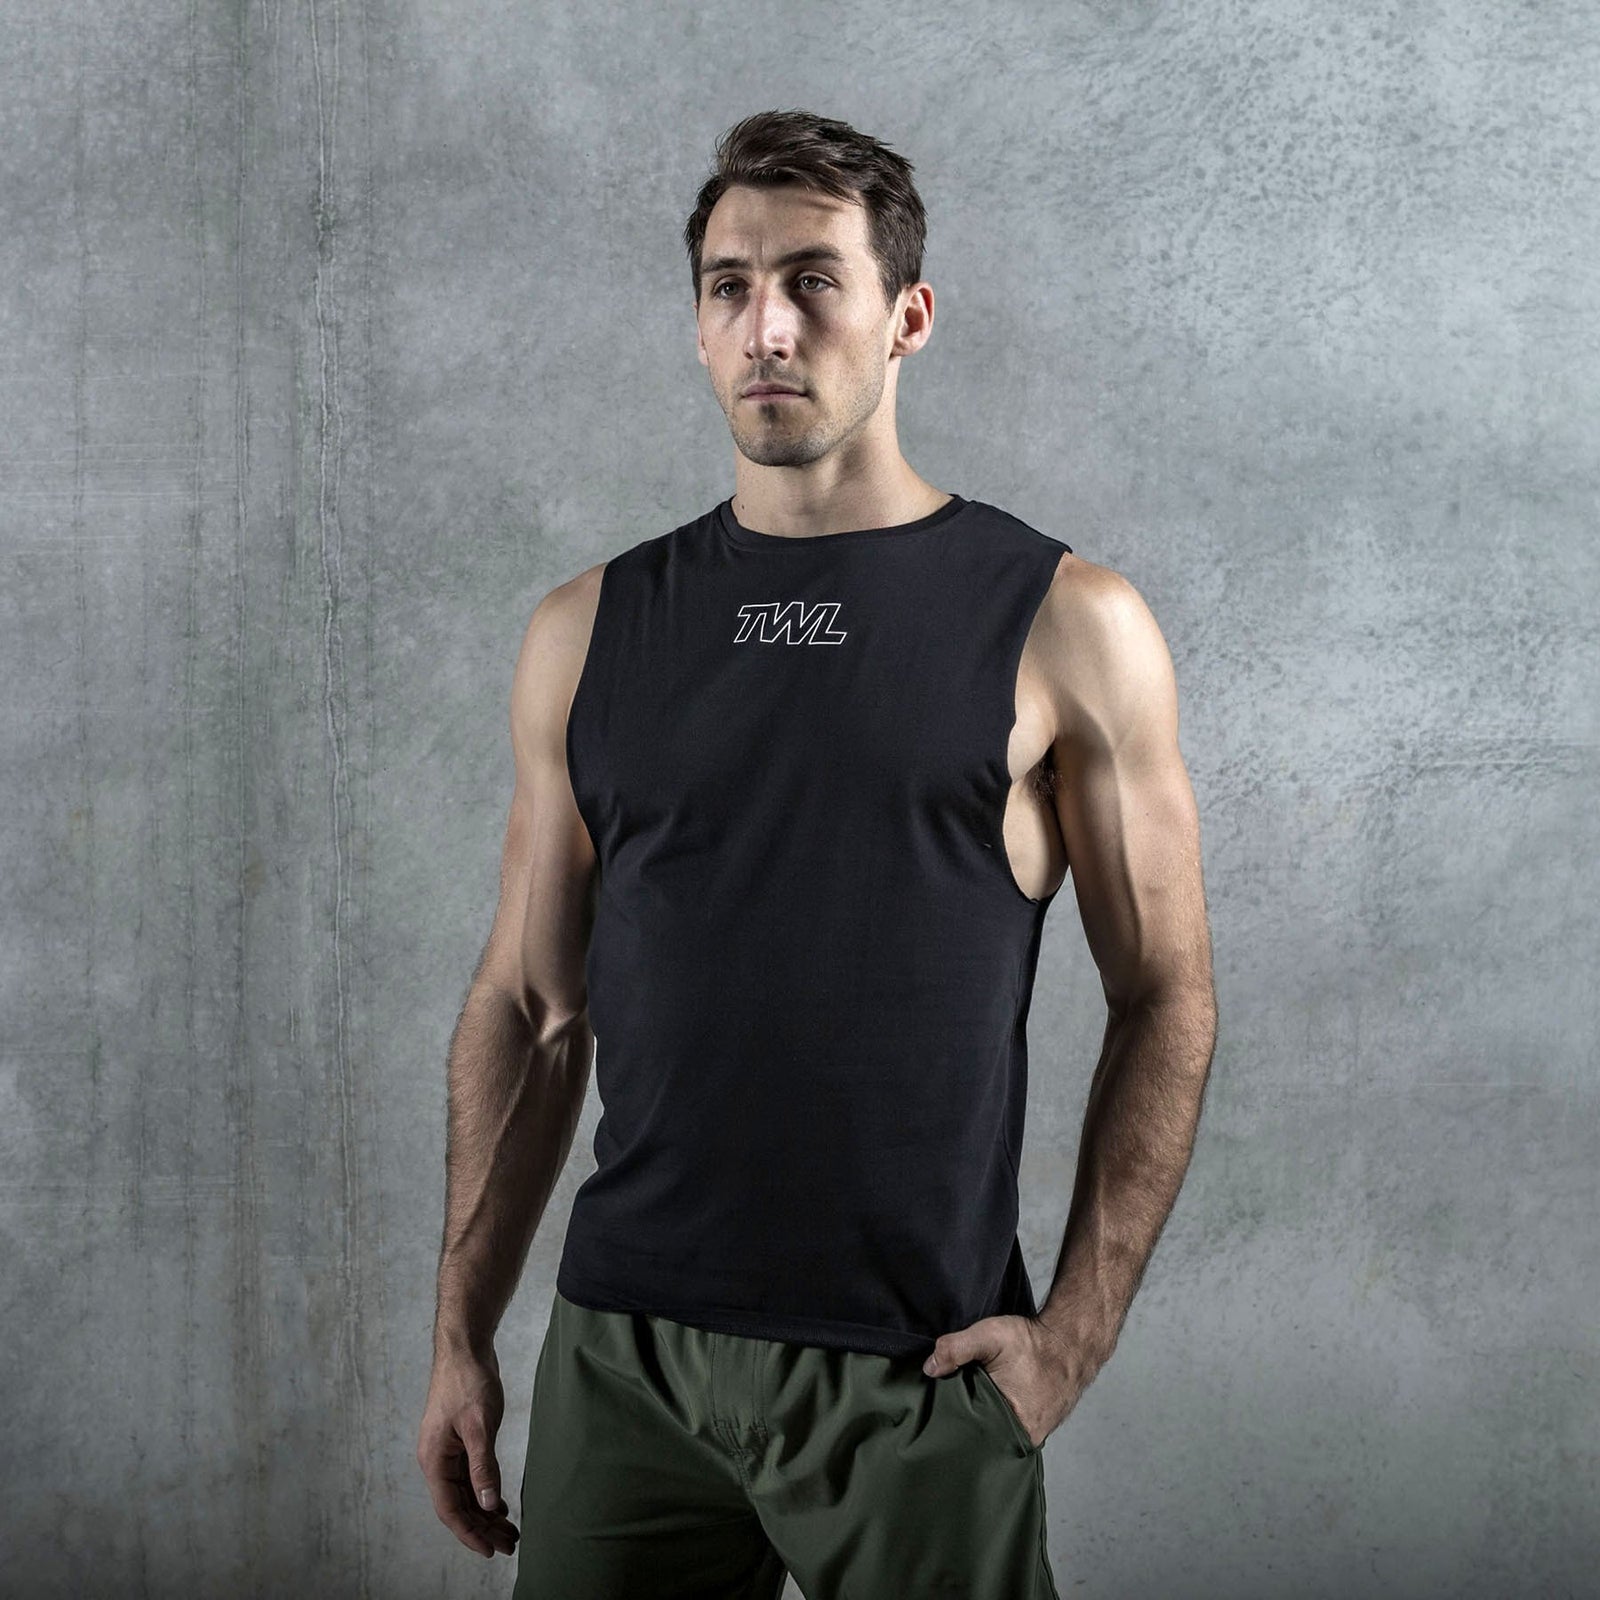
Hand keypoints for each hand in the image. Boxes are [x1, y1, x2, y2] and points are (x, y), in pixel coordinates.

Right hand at [417, 1343, 520, 1559]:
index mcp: (435, 1460)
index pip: (451, 1509)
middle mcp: (436, 1460)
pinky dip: (484, 1492)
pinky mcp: (458, 1441)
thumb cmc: (469, 1381)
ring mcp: (446, 1451)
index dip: (470, 1533)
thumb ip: (483, 1466)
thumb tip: (488, 1504)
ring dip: (485, 1512)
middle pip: (459, 1505)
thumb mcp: (480, 1425)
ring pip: (465, 1492)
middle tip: (510, 1544)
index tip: (491, 1551)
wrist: (465, 1348)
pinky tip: (499, 1503)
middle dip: (483, 1527)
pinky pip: (469, 1477)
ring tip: (509, 1530)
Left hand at [922, 1313, 1091, 1450]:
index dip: (953, 1427)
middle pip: (984, 1440)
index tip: (937, 1418)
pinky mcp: (1039, 1425)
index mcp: (1013, 1427)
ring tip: (968, 1408)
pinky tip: (989, 1405)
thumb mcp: (989, 1336)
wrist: (1070, 1341)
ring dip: (984, 1422)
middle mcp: (1026, 1437)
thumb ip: (956, 1349)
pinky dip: (999, 1418)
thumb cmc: (1033, 1342)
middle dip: (966, 1427)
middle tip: (947, 1413)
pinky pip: (1011, 1428)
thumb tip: (930, 1368)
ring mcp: (1035, 1433)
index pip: (973, 1440)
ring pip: (998, 1434)